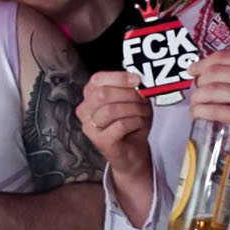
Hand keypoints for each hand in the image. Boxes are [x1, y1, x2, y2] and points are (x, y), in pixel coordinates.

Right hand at [77, 72, 153, 226]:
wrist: (132, 152)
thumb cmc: (131, 124)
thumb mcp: (133, 101)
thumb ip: (131, 89)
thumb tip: (137, 79)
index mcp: (90, 96)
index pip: (97, 80)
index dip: (118, 78)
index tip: (137, 80)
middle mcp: (85, 111)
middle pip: (102, 94)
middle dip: (128, 94)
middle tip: (143, 99)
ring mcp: (90, 127)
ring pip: (111, 110)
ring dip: (134, 109)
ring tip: (144, 113)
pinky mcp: (100, 141)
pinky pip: (119, 126)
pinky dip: (135, 122)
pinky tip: (140, 123)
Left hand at [189, 48, 229, 164]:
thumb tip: (203, 68)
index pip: (223, 56)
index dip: (202, 63)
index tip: (192, 71)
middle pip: (214, 73)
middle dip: (199, 83)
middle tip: (197, 92)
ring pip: (211, 91)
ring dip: (196, 98)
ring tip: (195, 104)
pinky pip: (213, 110)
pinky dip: (199, 111)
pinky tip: (197, 113)